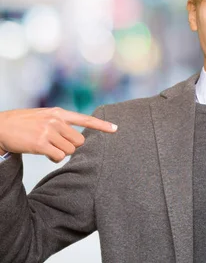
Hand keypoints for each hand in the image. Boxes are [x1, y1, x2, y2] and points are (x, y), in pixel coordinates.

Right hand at [0, 107, 116, 162]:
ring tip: (47, 148)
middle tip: (57, 145)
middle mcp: (56, 120)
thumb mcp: (43, 117)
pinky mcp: (40, 143)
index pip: (85, 119)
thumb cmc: (22, 124)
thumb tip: (76, 139)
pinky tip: (44, 154)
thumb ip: (60, 123)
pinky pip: (58, 157)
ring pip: (69, 150)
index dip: (101, 125)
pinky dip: (54, 158)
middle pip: (79, 141)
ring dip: (61, 153)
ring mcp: (48, 131)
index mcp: (58, 113)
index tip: (116, 129)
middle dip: (71, 147)